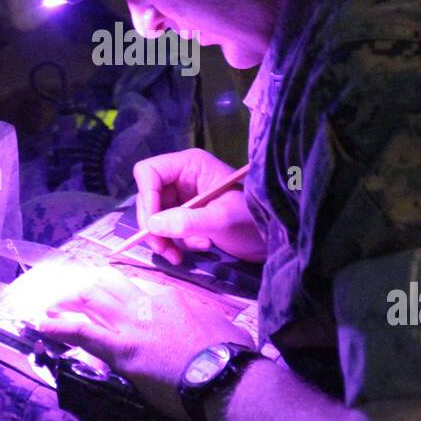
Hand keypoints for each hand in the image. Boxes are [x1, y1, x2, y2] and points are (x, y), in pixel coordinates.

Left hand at [37, 266, 252, 420]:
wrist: (226, 376)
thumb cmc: (229, 354)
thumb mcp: (218, 323)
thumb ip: (199, 317)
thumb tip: (199, 322)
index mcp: (169, 296)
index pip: (134, 285)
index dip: (114, 289)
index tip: (105, 294)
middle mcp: (146, 303)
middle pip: (106, 284)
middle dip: (83, 288)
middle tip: (68, 297)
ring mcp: (131, 324)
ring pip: (89, 301)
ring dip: (65, 302)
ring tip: (48, 308)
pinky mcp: (122, 350)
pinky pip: (82, 332)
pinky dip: (59, 327)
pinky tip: (41, 326)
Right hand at [133, 148, 266, 264]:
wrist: (274, 238)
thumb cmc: (252, 221)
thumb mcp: (221, 220)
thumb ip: (188, 222)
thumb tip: (152, 225)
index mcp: (190, 165)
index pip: (149, 172)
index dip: (146, 197)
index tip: (153, 226)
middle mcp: (183, 177)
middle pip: (148, 197)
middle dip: (154, 226)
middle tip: (165, 250)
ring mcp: (184, 196)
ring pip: (155, 216)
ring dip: (164, 239)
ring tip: (181, 256)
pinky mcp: (187, 215)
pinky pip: (167, 228)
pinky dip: (176, 243)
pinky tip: (200, 247)